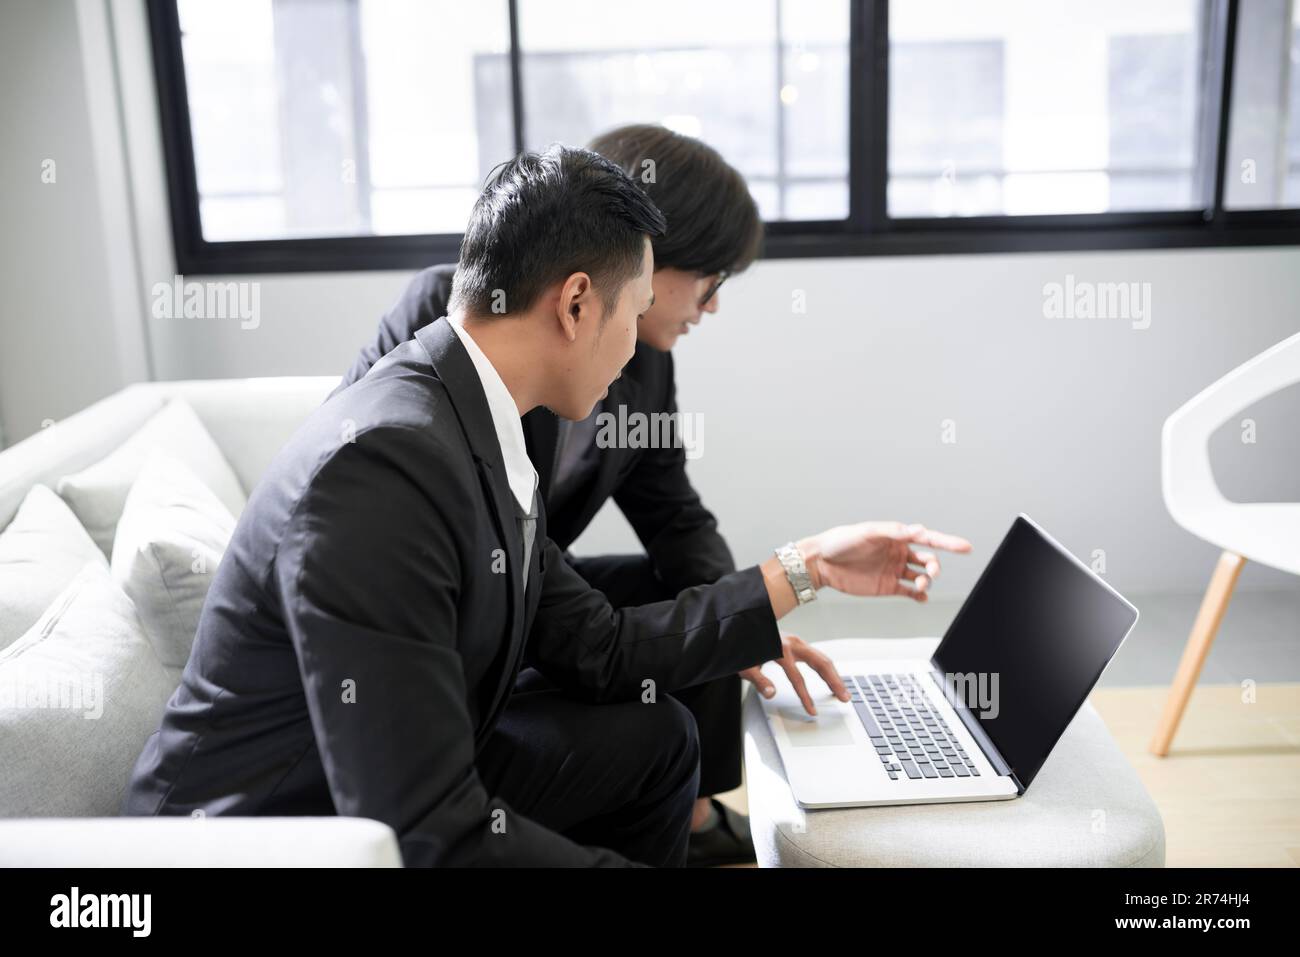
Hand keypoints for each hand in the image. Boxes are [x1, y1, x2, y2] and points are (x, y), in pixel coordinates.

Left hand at [740, 634, 848, 715]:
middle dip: (834, 681)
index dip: (805, 697)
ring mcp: (798, 642)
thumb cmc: (745, 646)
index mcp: (781, 649)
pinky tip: (832, 678)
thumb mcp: (746, 665)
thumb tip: (771, 694)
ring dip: (834, 675)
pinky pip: (817, 656)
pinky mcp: (798, 643)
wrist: (744, 626)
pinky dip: (827, 668)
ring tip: (843, 691)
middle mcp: (793, 643)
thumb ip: (758, 680)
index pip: (797, 678)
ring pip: (823, 658)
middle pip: (820, 663)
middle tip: (844, 697)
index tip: (812, 710)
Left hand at [800, 521, 971, 601]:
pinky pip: (909, 591)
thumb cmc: (841, 541)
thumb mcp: (867, 532)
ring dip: (927, 581)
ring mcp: (894, 570)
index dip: (948, 542)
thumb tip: (919, 530)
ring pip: (921, 576)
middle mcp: (899, 552)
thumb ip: (893, 532)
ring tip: (922, 585)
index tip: (965, 547)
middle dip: (935, 566)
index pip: (928, 538)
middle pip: (928, 559)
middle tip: (932, 572)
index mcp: (897, 536)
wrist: (821, 563)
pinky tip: (922, 597)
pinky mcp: (887, 586)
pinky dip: (919, 595)